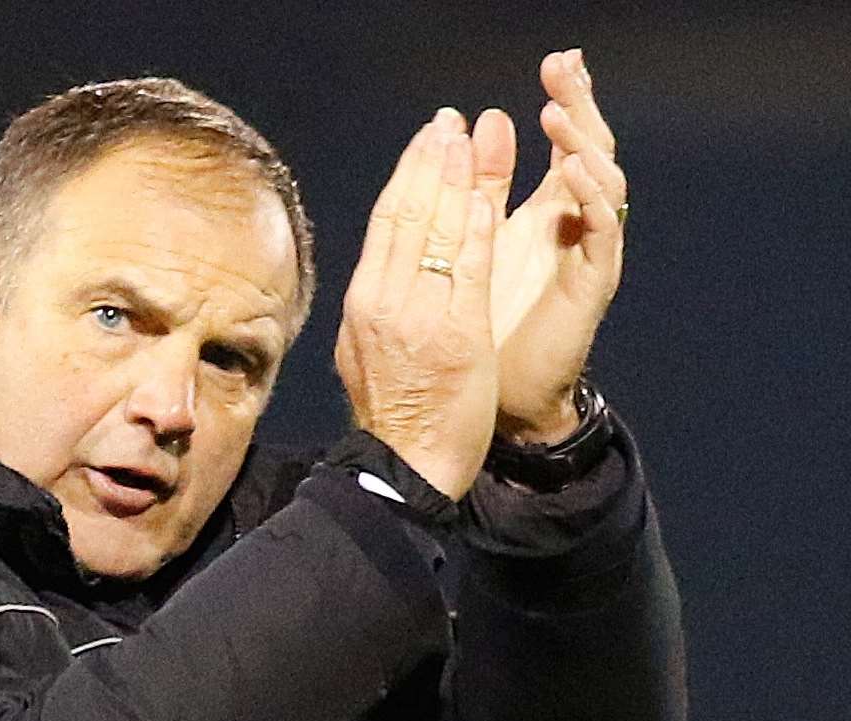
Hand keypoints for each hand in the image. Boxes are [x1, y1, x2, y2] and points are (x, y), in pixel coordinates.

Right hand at [335, 109, 498, 499]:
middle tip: (450, 123)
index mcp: (362, 304)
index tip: (426, 141)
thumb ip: (373, 309)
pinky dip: (476, 229)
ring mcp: (418, 317)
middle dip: (431, 162)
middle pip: (408, 215)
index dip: (407, 176)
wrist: (403, 467)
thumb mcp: (363, 352)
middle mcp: (384, 302)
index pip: (386, 223)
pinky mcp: (456, 335)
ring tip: (474, 139)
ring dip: (456, 179)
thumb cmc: (392, 416)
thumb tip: (376, 275)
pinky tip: (488, 196)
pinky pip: (468, 270)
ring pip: (436, 232)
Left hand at [475, 48, 627, 441]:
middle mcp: (572, 226)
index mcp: (546, 212)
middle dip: (579, 104)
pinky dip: (589, 198)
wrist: (499, 398)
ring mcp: (587, 252)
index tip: (558, 59)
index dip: (564, 100)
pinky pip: (601, 231)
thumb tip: (475, 129)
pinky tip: (571, 171)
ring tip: (557, 112)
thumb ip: (478, 196)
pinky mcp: (591, 284)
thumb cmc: (484, 330)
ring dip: (580, 144)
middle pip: (588, 148)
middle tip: (566, 63)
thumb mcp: (471, 250)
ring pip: (601, 182)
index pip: (561, 142)